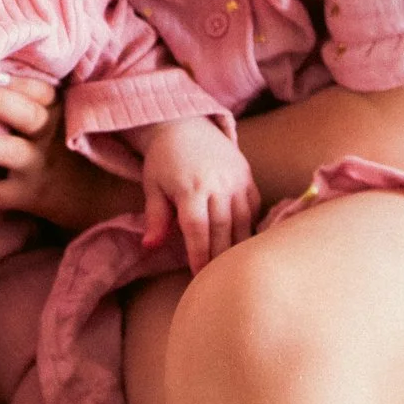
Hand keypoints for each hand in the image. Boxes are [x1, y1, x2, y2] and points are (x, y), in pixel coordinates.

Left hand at [0, 73, 142, 231]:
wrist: (114, 200)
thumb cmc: (85, 150)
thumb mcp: (78, 117)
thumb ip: (48, 98)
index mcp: (64, 110)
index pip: (40, 90)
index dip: (15, 80)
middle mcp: (53, 134)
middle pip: (21, 112)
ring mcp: (42, 165)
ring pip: (6, 150)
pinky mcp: (33, 195)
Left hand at [137, 117, 260, 272]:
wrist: (185, 124)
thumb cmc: (163, 160)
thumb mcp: (152, 186)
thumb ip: (155, 217)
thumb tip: (150, 246)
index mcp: (190, 187)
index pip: (198, 230)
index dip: (199, 255)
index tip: (198, 276)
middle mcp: (218, 183)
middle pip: (223, 229)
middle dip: (219, 257)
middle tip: (217, 279)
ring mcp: (236, 179)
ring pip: (243, 221)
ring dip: (238, 246)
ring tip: (232, 267)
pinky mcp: (247, 175)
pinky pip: (254, 207)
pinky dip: (250, 225)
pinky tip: (245, 242)